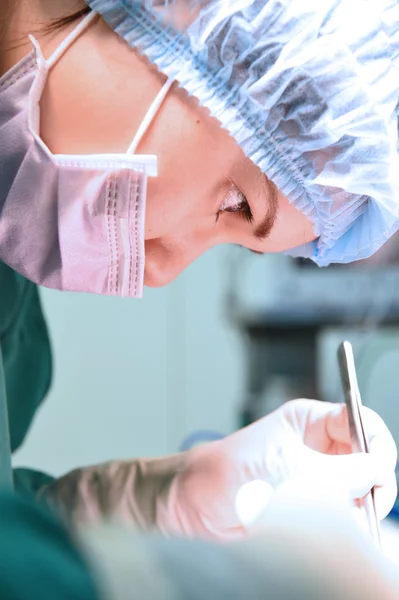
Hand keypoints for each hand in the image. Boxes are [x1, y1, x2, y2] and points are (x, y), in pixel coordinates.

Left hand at [159, 400, 396, 539]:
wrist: (198, 503)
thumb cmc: (228, 471)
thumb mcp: (285, 466)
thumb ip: (337, 470)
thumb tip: (379, 470)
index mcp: (309, 420)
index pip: (359, 421)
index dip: (375, 443)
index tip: (379, 469)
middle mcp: (317, 444)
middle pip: (366, 454)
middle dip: (374, 477)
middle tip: (370, 503)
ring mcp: (317, 473)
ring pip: (360, 483)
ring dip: (362, 501)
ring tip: (351, 518)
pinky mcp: (312, 501)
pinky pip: (344, 507)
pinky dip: (350, 519)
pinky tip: (341, 527)